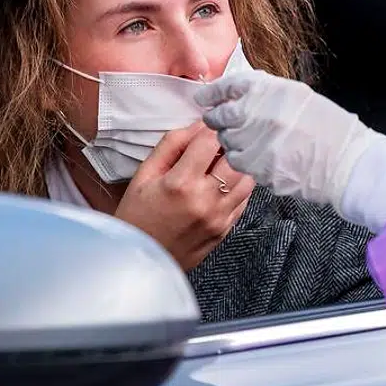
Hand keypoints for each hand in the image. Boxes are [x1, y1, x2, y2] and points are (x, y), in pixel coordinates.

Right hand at [114, 123, 254, 270]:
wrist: (139, 261)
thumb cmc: (137, 216)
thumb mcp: (145, 174)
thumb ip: (172, 145)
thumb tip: (198, 125)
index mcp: (181, 184)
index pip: (211, 141)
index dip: (210, 128)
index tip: (207, 125)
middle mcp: (205, 201)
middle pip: (236, 158)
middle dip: (229, 144)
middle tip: (217, 143)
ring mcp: (219, 218)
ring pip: (247, 178)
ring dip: (237, 165)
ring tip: (220, 163)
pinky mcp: (225, 230)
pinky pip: (245, 199)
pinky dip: (238, 186)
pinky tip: (222, 184)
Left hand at [194, 69, 376, 208]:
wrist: (347, 161)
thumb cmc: (328, 126)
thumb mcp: (296, 95)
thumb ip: (264, 92)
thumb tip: (235, 94)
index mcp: (266, 92)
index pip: (225, 88)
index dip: (212, 94)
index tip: (204, 98)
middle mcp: (256, 115)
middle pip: (219, 117)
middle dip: (217, 119)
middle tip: (220, 122)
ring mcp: (255, 144)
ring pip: (227, 142)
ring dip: (232, 141)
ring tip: (250, 141)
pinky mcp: (258, 169)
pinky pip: (239, 163)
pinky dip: (244, 159)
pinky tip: (259, 157)